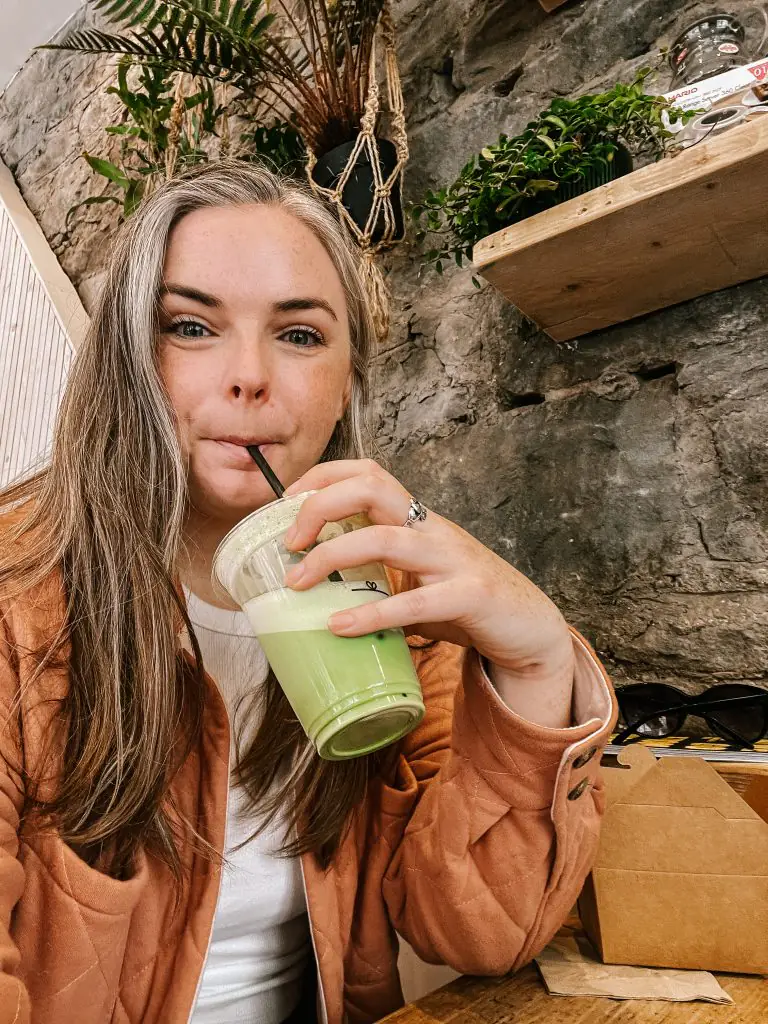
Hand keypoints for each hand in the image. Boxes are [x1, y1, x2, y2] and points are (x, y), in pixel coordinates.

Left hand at [281, 460, 574, 688]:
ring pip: (386, 538)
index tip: (284, 504)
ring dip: (332, 556)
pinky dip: (372, 614)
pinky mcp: (470, 596)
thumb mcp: (416, 577)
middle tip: (289, 543)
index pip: (368, 472)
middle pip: (372, 487)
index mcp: (417, 519)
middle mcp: (432, 529)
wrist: (530, 627)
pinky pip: (415, 602)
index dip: (323, 477)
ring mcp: (453, 559)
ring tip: (297, 584)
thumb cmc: (464, 602)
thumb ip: (376, 576)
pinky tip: (339, 626)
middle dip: (320, 505)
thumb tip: (311, 595)